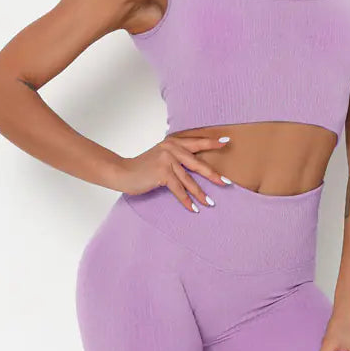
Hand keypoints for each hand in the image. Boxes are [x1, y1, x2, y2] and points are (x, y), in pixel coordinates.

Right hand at [114, 132, 232, 211]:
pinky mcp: (162, 173)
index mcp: (172, 142)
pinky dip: (186, 200)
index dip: (211, 142)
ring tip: (210, 203)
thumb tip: (196, 166)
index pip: (195, 142)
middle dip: (213, 174)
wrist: (123, 172)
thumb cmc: (143, 167)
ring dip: (200, 193)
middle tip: (227, 182)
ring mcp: (166, 160)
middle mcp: (171, 148)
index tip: (226, 142)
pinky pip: (178, 189)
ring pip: (189, 180)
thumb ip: (176, 156)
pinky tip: (193, 208)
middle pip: (197, 163)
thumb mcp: (161, 156)